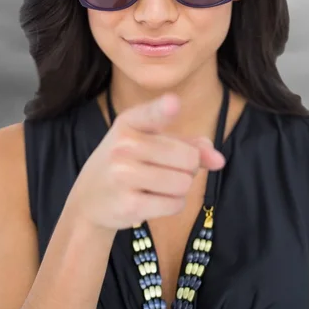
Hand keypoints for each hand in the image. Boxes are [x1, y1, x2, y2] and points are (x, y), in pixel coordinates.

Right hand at [66, 93, 225, 231]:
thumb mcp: (149, 144)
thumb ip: (186, 144)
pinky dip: (171, 205)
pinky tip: (150, 201)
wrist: (89, 198)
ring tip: (155, 187)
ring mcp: (124, 175)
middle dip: (186, 169)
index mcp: (128, 123)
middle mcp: (123, 146)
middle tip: (162, 171)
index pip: (150, 114)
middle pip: (188, 158)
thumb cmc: (126, 165)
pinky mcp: (129, 204)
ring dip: (178, 189)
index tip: (172, 103)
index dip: (164, 109)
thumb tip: (218, 159)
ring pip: (183, 184)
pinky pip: (175, 204)